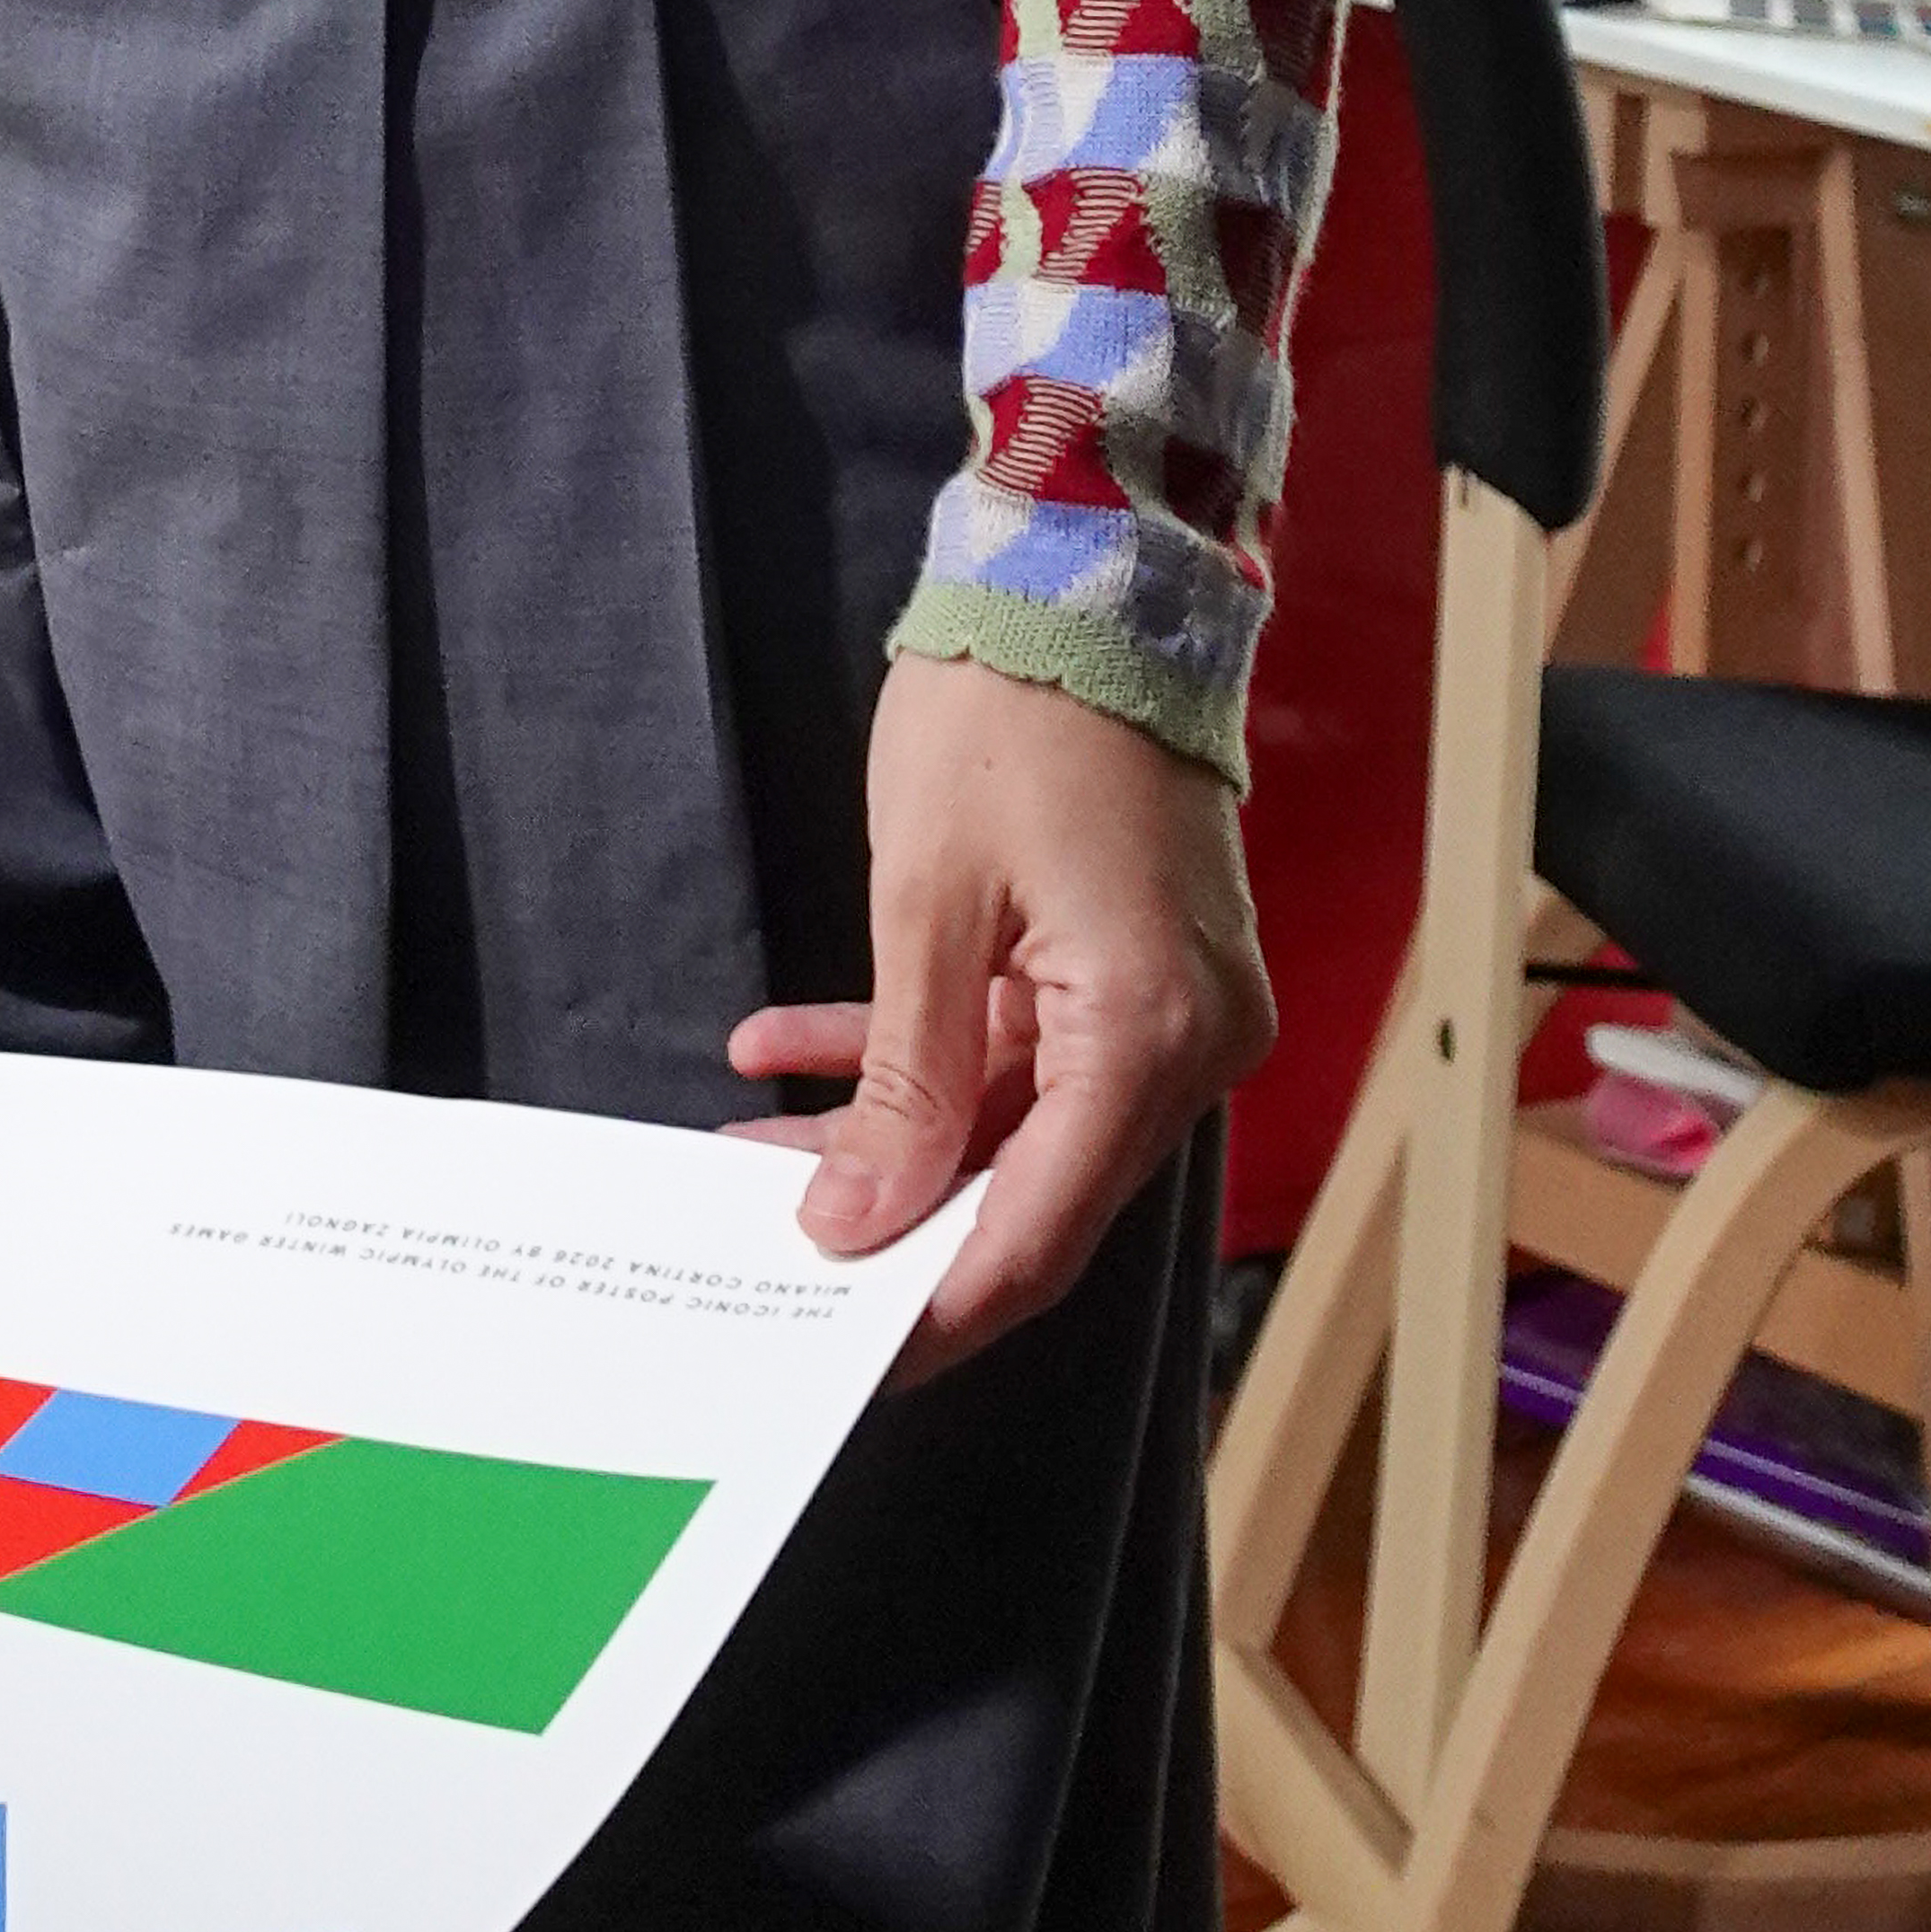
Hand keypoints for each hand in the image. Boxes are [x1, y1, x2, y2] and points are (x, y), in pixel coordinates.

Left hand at [728, 654, 1270, 1378]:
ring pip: (1010, 1118)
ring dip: (881, 1128)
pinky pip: (1020, 1046)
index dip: (934, 1305)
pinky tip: (782, 1047)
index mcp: (1150, 1040)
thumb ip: (901, 1082)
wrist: (1087, 577)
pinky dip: (915, 1052)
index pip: (1038, 1232)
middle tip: (755, 1239)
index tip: (835, 1353)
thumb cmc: (1012, 717)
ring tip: (744, 1139)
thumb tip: (852, 1222)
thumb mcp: (928, 904)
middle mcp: (1186, 1045)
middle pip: (1027, 1186)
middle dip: (886, 1214)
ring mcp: (1167, 1007)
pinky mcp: (1131, 966)